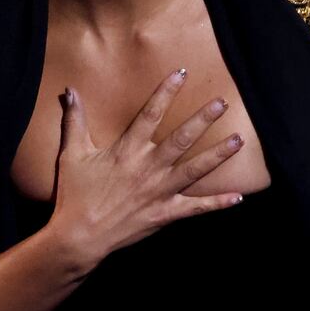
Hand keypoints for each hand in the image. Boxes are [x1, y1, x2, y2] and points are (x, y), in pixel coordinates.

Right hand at [47, 68, 245, 265]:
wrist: (78, 236)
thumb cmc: (74, 194)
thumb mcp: (72, 154)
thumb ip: (75, 120)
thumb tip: (70, 91)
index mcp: (127, 150)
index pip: (150, 114)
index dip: (166, 92)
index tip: (181, 73)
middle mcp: (148, 168)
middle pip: (181, 139)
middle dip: (203, 119)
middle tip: (222, 103)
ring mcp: (159, 191)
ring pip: (195, 169)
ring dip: (218, 155)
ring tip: (239, 140)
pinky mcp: (165, 213)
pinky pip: (196, 208)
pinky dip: (218, 203)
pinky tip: (239, 197)